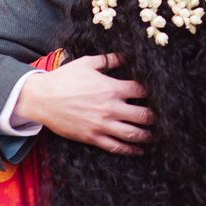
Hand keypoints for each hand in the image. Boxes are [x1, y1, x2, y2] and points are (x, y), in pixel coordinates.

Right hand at [14, 53, 152, 153]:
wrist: (41, 98)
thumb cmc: (64, 79)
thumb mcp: (87, 63)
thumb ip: (109, 59)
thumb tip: (125, 54)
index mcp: (111, 87)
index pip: (141, 90)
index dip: (153, 92)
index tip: (160, 94)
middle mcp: (110, 107)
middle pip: (143, 114)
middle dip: (155, 117)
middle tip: (164, 118)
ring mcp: (102, 124)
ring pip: (132, 133)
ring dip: (147, 135)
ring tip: (156, 136)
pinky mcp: (92, 137)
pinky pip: (115, 146)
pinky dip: (130, 150)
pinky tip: (139, 150)